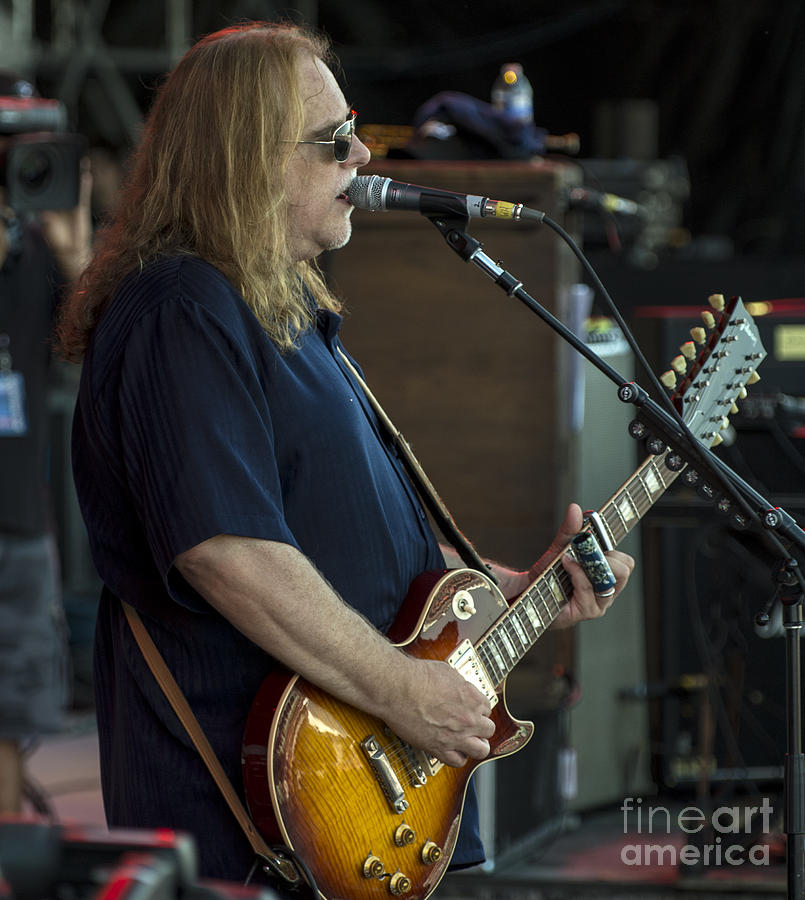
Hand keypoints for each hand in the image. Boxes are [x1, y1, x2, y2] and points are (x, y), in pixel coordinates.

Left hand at [39, 159, 92, 281]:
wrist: (71, 250)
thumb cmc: (57, 239)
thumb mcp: (47, 226)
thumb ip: (46, 216)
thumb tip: (45, 209)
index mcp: (51, 203)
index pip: (50, 185)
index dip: (50, 173)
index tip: (49, 161)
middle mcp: (62, 200)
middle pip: (64, 182)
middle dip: (66, 170)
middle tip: (66, 155)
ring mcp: (73, 203)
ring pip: (75, 185)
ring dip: (77, 173)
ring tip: (80, 160)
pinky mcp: (82, 208)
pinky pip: (84, 194)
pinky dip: (85, 185)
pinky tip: (86, 175)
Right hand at [384, 657, 494, 767]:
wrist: (398, 688)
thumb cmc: (417, 676)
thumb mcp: (447, 672)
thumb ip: (460, 685)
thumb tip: (461, 689)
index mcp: (472, 698)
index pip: (487, 708)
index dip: (478, 709)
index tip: (471, 710)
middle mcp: (468, 719)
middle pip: (489, 729)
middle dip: (481, 727)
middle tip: (472, 726)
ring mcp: (456, 736)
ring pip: (481, 750)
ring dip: (476, 745)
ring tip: (467, 742)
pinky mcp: (439, 748)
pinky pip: (458, 761)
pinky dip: (458, 757)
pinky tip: (452, 750)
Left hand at [544, 503, 633, 627]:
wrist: (527, 594)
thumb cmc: (547, 575)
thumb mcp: (559, 548)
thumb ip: (569, 531)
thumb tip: (575, 508)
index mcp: (606, 577)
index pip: (626, 562)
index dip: (615, 547)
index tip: (599, 534)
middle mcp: (606, 592)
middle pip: (624, 570)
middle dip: (605, 556)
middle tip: (585, 549)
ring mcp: (598, 604)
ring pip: (608, 579)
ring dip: (589, 564)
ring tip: (569, 558)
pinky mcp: (586, 611)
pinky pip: (589, 587)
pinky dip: (577, 572)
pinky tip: (566, 565)